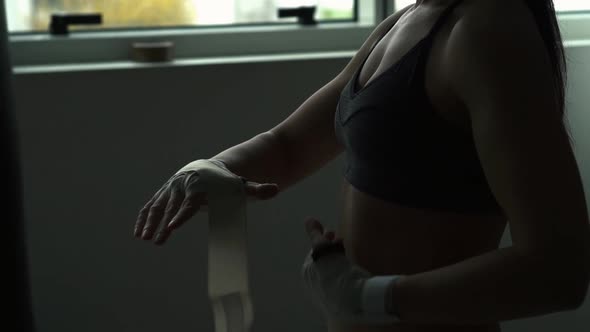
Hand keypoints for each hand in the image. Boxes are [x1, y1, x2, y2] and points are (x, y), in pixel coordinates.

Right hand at [134, 159, 278, 244]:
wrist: (209, 169)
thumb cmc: (227, 182)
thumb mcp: (242, 186)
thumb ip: (257, 190)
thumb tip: (276, 190)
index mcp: (200, 186)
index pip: (190, 203)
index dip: (181, 215)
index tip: (173, 227)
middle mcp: (182, 185)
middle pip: (171, 206)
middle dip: (163, 224)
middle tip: (158, 240)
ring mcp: (171, 189)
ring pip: (157, 206)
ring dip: (150, 223)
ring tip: (145, 239)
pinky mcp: (164, 194)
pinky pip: (150, 206)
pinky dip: (143, 218)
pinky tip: (139, 233)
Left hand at [301, 217, 371, 319]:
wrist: (351, 298)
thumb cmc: (333, 270)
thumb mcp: (322, 247)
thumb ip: (315, 234)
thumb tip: (308, 219)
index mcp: (307, 272)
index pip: (314, 251)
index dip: (323, 239)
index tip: (332, 232)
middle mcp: (313, 284)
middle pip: (322, 260)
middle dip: (330, 246)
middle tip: (340, 238)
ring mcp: (326, 293)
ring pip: (332, 270)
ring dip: (338, 257)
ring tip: (347, 250)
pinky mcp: (340, 300)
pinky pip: (341, 280)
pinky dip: (344, 270)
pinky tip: (353, 268)